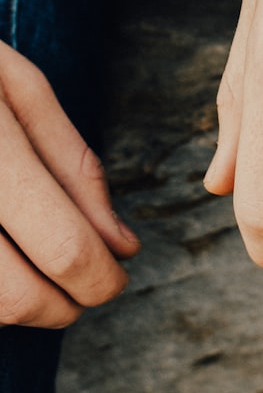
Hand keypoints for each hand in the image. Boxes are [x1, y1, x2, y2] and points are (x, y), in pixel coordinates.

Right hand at [0, 42, 139, 327]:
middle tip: (82, 286)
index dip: (100, 277)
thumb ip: (73, 164)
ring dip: (21, 307)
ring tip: (37, 269)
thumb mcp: (16, 85)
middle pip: (16, 297)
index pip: (63, 246)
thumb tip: (121, 246)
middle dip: (63, 305)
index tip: (114, 275)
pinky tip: (1, 258)